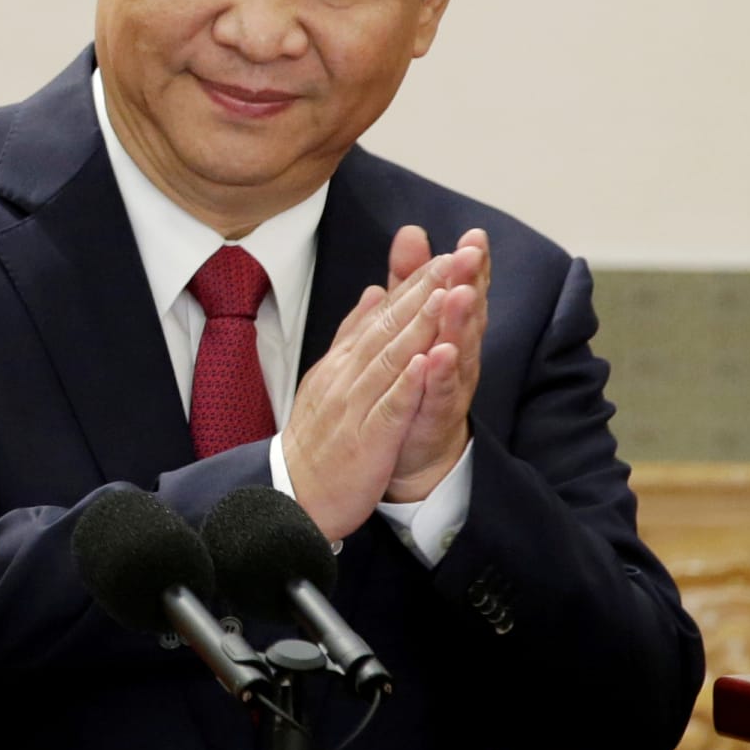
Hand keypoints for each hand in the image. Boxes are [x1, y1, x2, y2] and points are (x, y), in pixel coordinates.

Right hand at [281, 249, 459, 541]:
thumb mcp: (331, 377)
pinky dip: (406, 383)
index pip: (384, 313)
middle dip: (425, 290)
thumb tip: (374, 293)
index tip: (446, 255)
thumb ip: (353, 335)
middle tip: (456, 257)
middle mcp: (348, 376)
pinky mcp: (366, 440)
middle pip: (390, 326)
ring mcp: (356, 406)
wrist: (292, 494)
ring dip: (420, 325)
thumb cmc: (318, 439)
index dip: (416, 284)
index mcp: (344, 361)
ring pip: (391, 359)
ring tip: (446, 294)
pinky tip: (425, 361)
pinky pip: (389, 408)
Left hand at [386, 227, 488, 501]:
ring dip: (460, 322)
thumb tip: (411, 232)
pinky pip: (439, 394)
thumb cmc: (418, 379)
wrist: (412, 450)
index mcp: (451, 328)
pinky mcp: (436, 416)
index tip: (474, 235)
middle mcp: (459, 353)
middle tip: (472, 254)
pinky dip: (439, 374)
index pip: (463, 289)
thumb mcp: (411, 321)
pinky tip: (438, 355)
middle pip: (468, 314)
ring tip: (460, 294)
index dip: (471, 264)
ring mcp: (451, 386)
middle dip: (471, 282)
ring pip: (459, 350)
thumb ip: (410, 279)